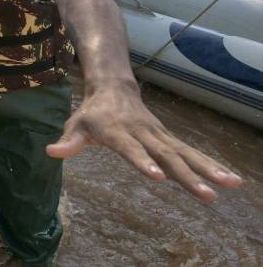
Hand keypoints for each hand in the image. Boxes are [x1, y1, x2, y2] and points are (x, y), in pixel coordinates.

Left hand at [46, 82, 241, 201]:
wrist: (113, 87)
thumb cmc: (92, 112)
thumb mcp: (76, 125)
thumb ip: (68, 142)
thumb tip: (51, 152)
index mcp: (117, 131)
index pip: (131, 148)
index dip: (142, 161)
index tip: (157, 177)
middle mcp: (142, 133)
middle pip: (165, 154)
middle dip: (186, 175)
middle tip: (206, 194)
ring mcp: (158, 135)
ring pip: (185, 153)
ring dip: (208, 169)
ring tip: (229, 185)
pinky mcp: (168, 138)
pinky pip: (190, 152)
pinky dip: (210, 165)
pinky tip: (229, 180)